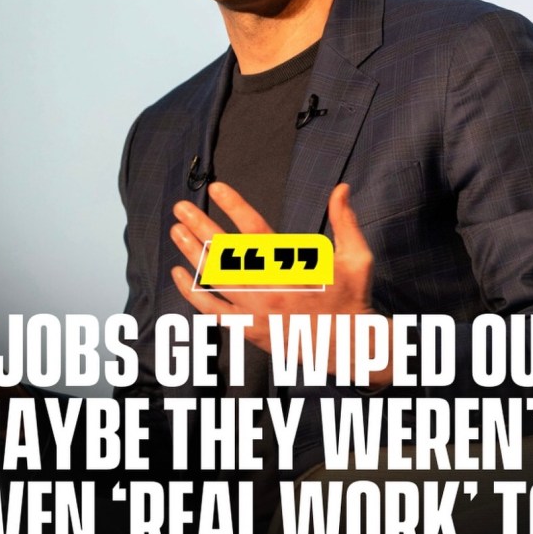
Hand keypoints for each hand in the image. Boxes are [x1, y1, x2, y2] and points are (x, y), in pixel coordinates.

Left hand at [170, 181, 392, 386]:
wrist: (347, 346)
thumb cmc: (351, 298)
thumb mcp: (356, 257)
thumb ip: (345, 221)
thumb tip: (341, 187)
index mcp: (293, 269)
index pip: (256, 231)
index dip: (235, 207)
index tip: (217, 188)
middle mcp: (269, 289)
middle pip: (226, 253)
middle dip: (201, 227)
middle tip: (181, 208)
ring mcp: (255, 311)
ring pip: (214, 279)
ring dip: (192, 253)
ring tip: (176, 230)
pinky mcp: (247, 329)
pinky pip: (211, 310)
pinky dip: (191, 293)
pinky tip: (178, 273)